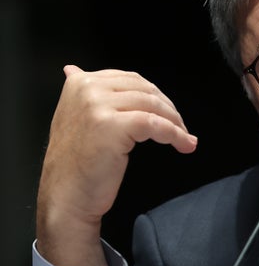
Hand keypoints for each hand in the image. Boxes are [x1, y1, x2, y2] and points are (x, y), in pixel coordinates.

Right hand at [36, 65, 196, 265]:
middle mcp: (87, 89)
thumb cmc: (75, 164)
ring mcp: (98, 106)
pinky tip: (183, 144)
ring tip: (185, 138)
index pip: (131, 79)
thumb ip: (81, 94)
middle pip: (146, 90)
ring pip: (153, 106)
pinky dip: (175, 135)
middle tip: (181, 127)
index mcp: (79, 82)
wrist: (66, 197)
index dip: (157, 96)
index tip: (169, 113)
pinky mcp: (112, 125)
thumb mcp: (73, 117)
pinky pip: (155, 124)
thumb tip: (74, 69)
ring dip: (176, 123)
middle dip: (169, 109)